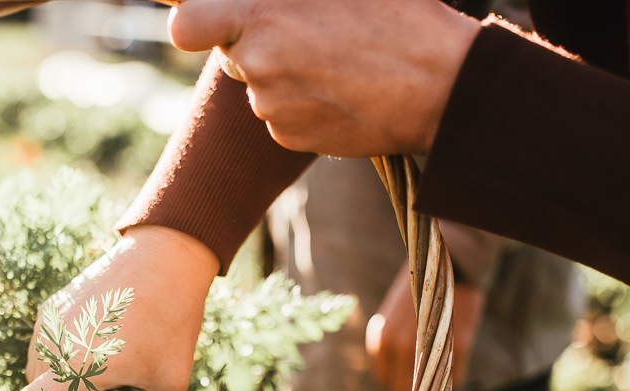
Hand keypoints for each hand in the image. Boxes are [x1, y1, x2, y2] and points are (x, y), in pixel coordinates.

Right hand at [0, 225, 219, 390]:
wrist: (165, 255)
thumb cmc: (172, 324)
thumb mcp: (171, 384)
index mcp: (76, 370)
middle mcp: (51, 347)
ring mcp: (47, 324)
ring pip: (40, 375)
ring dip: (61, 387)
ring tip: (108, 372)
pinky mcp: (51, 308)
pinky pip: (47, 348)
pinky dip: (64, 360)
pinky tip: (102, 347)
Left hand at [168, 0, 478, 155]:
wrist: (443, 83)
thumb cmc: (399, 14)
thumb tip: (261, 2)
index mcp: (260, 14)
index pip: (186, 26)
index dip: (193, 20)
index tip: (206, 19)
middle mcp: (257, 63)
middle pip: (231, 53)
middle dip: (255, 42)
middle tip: (307, 31)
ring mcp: (272, 106)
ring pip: (258, 86)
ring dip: (284, 72)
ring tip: (338, 58)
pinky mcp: (290, 137)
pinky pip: (280, 116)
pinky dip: (303, 104)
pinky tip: (342, 88)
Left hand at [366, 260, 485, 390]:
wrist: (453, 267)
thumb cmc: (423, 294)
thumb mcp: (393, 316)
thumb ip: (389, 344)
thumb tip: (391, 381)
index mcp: (381, 336)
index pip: (384, 379)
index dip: (399, 375)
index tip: (411, 366)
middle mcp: (397, 344)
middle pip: (401, 390)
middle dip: (415, 385)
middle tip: (429, 366)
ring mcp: (424, 347)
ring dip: (435, 382)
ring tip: (442, 358)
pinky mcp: (454, 347)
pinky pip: (454, 380)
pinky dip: (457, 372)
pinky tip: (457, 351)